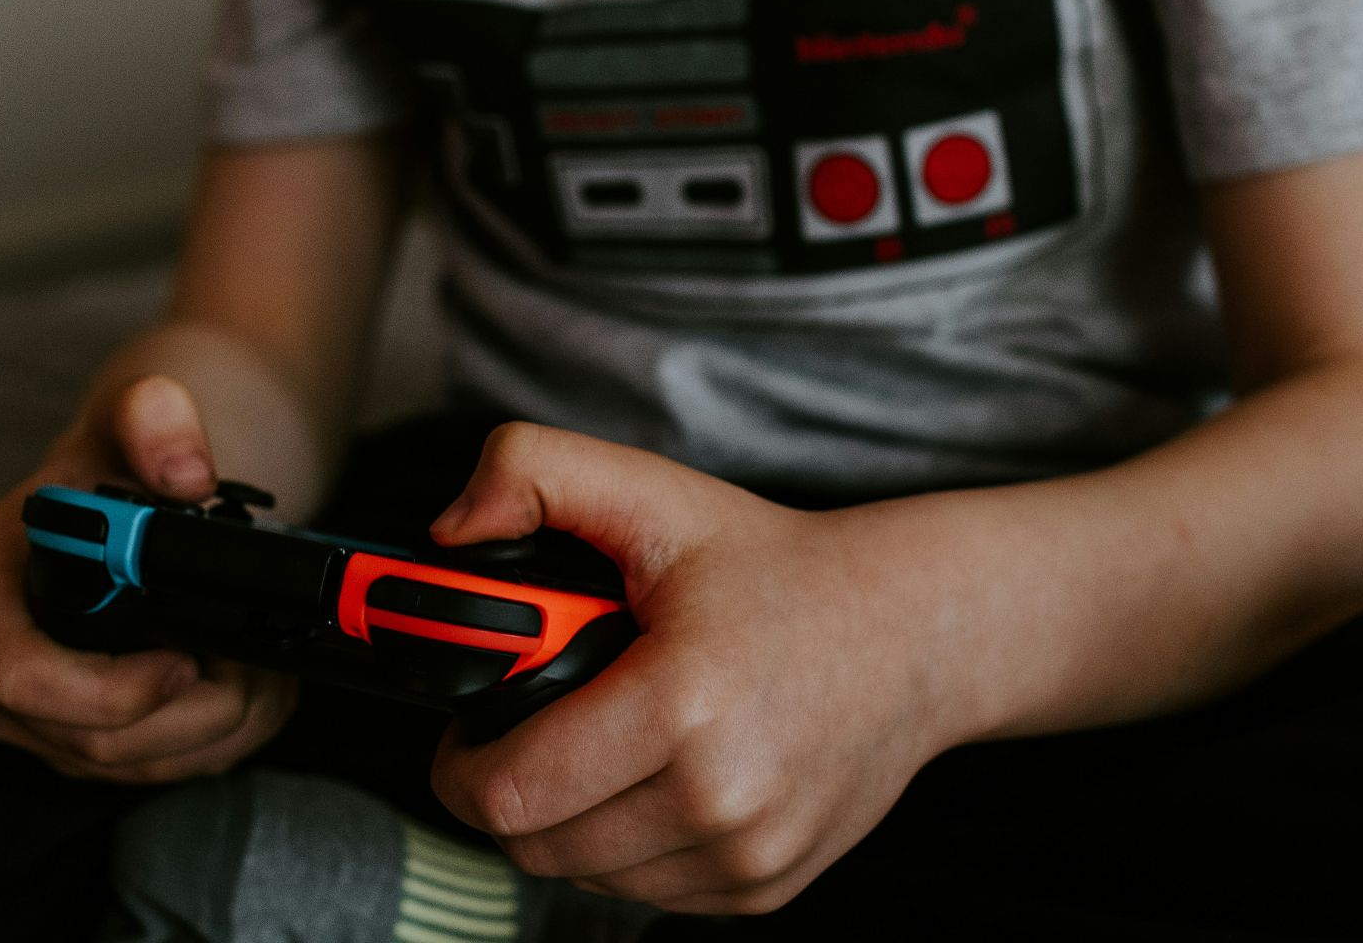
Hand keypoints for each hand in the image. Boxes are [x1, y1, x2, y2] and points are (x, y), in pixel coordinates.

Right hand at [0, 375, 298, 782]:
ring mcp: (22, 714)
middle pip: (90, 739)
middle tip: (251, 660)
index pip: (23, 676)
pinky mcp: (68, 744)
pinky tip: (240, 683)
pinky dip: (213, 737)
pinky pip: (150, 771)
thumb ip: (156, 419)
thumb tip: (186, 473)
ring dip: (214, 724)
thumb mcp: (135, 418)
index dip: (112, 688)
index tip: (189, 656)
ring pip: (132, 764)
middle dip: (191, 710)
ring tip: (255, 663)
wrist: (125, 496)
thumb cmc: (116, 465)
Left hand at [427, 423, 961, 914]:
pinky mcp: (764, 887)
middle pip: (536, 845)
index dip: (460, 762)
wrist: (913, 632)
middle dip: (503, 791)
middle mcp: (723, 797)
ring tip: (591, 745)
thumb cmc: (775, 567)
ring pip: (584, 876)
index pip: (511, 791)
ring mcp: (749, 854)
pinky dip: (623, 845)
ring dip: (564, 822)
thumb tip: (450, 531)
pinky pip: (644, 890)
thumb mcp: (653, 492)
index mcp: (683, 702)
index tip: (466, 726)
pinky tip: (647, 776)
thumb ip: (532, 472)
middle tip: (522, 730)